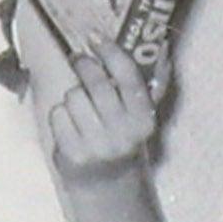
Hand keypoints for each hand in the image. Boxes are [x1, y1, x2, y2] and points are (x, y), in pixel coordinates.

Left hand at [40, 38, 171, 179]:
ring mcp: (97, 146)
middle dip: (84, 65)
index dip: (110, 52)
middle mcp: (123, 134)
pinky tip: (71, 125)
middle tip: (79, 59)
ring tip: (81, 106)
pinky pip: (58, 115)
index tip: (96, 36)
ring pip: (73, 97)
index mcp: (144, 120)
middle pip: (96, 83)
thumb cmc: (125, 138)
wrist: (108, 184)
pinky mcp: (73, 154)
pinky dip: (61, 115)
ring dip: (73, 96)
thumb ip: (155, 82)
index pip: (128, 77)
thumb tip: (164, 47)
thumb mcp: (143, 115)